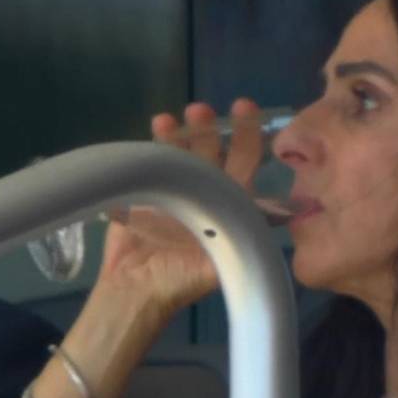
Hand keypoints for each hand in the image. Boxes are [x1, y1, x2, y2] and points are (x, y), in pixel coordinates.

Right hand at [93, 99, 264, 327]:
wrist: (134, 288)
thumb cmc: (180, 280)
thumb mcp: (217, 267)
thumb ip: (238, 244)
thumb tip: (263, 225)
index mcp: (232, 206)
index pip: (247, 168)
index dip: (250, 141)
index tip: (247, 114)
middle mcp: (209, 190)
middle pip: (217, 151)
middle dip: (215, 128)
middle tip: (206, 109)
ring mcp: (179, 185)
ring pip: (187, 148)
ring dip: (188, 129)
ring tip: (184, 114)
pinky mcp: (149, 184)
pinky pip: (156, 155)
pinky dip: (159, 138)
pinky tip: (159, 123)